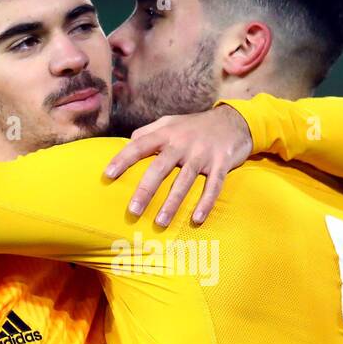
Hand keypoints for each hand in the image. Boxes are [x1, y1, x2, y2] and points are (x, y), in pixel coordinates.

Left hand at [103, 104, 252, 226]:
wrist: (235, 120)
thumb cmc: (195, 126)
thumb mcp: (170, 123)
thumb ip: (148, 132)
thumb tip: (126, 144)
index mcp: (167, 133)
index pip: (140, 145)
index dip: (123, 159)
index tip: (108, 175)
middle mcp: (183, 143)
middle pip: (160, 168)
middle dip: (145, 190)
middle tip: (133, 211)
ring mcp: (203, 154)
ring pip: (184, 181)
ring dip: (172, 203)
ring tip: (160, 223)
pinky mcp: (222, 163)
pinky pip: (213, 186)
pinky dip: (206, 203)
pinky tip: (197, 219)